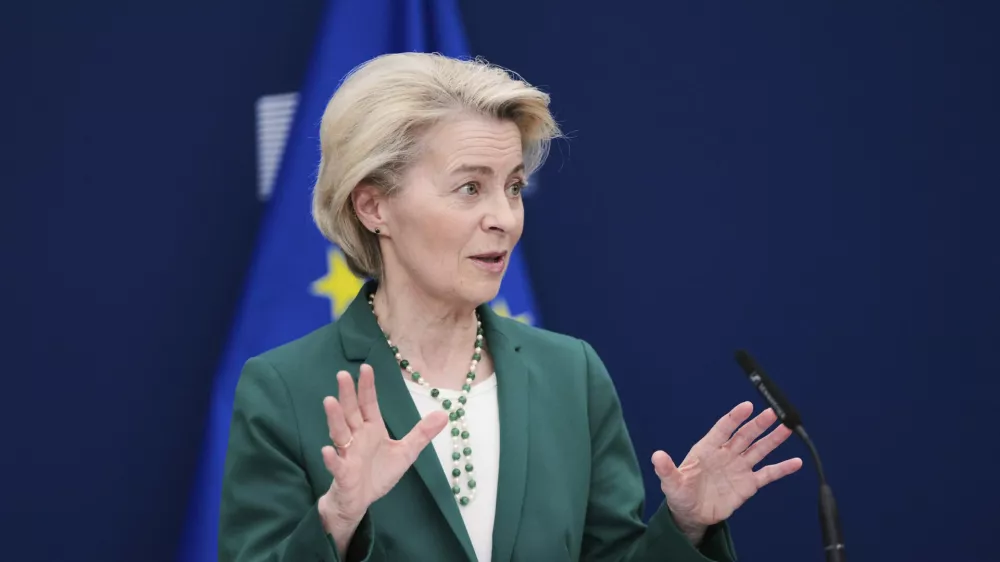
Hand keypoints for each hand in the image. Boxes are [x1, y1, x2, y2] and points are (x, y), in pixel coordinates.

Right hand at [318, 364, 447, 535]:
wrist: (359, 501)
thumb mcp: (406, 452)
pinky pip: (336, 465)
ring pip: (339, 433)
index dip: (367, 387)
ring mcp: (347, 454)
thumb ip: (422, 433)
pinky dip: (332, 458)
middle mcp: (356, 437)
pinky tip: (327, 450)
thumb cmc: (378, 473)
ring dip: (334, 418)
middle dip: (347, 394)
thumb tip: (444, 414)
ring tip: (330, 401)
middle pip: (350, 412)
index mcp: (371, 429)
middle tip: (342, 375)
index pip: (368, 404)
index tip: (366, 367)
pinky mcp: (343, 474)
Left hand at [651, 402, 802, 542]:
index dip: (734, 418)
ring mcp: (739, 468)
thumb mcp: (671, 482)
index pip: (723, 429)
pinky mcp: (748, 484)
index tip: (747, 406)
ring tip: (787, 427)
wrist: (692, 514)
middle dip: (758, 424)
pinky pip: (768, 473)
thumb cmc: (680, 494)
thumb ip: (666, 469)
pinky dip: (782, 468)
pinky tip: (796, 462)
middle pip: (745, 435)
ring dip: (773, 439)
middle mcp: (726, 454)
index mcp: (707, 449)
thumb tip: (656, 456)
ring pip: (759, 449)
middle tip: (773, 413)